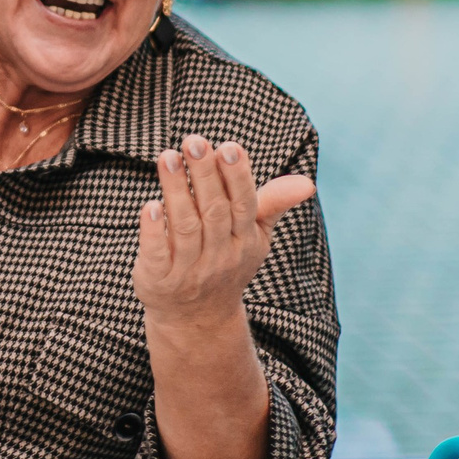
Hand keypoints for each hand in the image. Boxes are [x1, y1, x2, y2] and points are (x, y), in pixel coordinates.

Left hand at [131, 136, 313, 331]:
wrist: (197, 318)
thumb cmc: (225, 259)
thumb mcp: (254, 236)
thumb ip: (273, 204)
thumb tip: (308, 183)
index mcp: (244, 239)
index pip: (244, 204)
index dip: (237, 176)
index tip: (229, 146)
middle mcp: (220, 254)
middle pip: (214, 211)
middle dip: (204, 174)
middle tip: (193, 141)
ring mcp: (190, 269)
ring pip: (185, 227)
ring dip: (176, 191)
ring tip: (167, 157)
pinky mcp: (159, 279)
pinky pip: (158, 253)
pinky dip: (154, 230)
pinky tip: (150, 205)